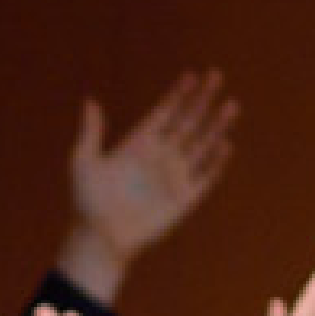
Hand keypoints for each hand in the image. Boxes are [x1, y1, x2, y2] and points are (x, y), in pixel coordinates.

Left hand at [59, 70, 237, 285]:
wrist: (99, 240)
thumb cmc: (87, 203)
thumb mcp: (84, 162)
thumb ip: (91, 132)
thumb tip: (90, 101)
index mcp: (138, 144)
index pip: (165, 113)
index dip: (179, 94)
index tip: (192, 75)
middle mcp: (160, 156)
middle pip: (188, 121)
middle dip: (202, 100)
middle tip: (217, 75)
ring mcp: (174, 176)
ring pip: (202, 143)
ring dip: (216, 124)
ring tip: (230, 105)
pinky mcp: (185, 198)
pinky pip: (206, 176)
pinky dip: (216, 162)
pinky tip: (225, 144)